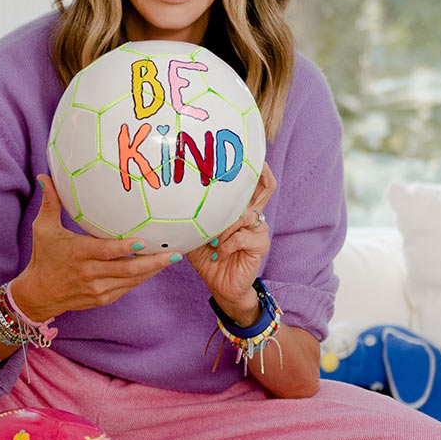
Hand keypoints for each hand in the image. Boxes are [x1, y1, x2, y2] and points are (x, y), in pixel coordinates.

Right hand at [9, 175, 173, 320]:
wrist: (39, 295)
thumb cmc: (43, 257)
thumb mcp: (43, 229)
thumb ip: (50, 203)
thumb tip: (45, 176)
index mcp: (78, 254)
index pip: (105, 251)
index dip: (124, 247)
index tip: (142, 240)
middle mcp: (90, 273)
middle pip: (126, 269)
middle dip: (153, 262)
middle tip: (174, 253)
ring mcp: (98, 289)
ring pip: (131, 280)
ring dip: (152, 270)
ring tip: (171, 258)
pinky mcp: (103, 298)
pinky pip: (127, 288)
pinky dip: (142, 278)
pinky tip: (155, 268)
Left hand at [187, 162, 276, 323]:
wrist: (220, 286)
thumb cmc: (208, 258)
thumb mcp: (198, 233)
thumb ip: (195, 215)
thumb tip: (174, 197)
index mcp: (239, 210)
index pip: (253, 183)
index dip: (254, 167)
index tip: (244, 153)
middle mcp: (252, 215)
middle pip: (266, 188)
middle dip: (258, 176)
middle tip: (245, 169)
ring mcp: (258, 229)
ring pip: (244, 214)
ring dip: (224, 227)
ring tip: (212, 241)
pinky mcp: (260, 245)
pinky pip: (242, 236)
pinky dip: (226, 244)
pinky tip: (217, 253)